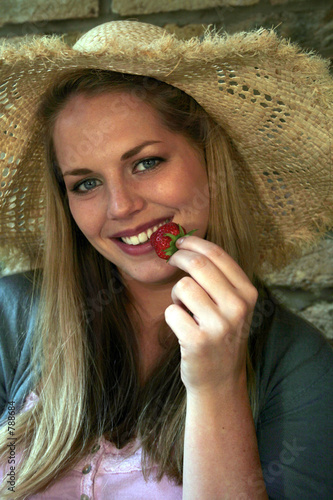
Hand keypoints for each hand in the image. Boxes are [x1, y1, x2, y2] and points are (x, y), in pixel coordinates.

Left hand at [164, 236, 257, 394]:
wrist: (221, 380)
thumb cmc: (222, 335)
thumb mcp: (234, 306)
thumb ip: (219, 278)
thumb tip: (189, 245)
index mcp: (248, 293)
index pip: (218, 255)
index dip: (194, 243)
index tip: (180, 241)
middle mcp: (238, 307)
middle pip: (198, 265)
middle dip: (179, 257)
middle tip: (171, 259)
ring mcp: (219, 325)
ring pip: (182, 287)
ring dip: (176, 295)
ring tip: (185, 309)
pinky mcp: (198, 341)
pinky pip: (171, 312)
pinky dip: (172, 316)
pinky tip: (183, 328)